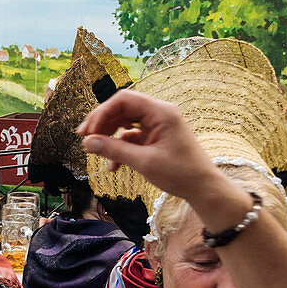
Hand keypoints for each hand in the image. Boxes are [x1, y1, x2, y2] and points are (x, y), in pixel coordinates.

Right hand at [77, 89, 219, 202]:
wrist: (202, 188)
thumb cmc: (180, 174)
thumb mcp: (143, 162)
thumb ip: (114, 150)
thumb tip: (87, 143)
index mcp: (160, 112)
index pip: (123, 100)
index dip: (102, 113)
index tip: (89, 132)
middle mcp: (159, 113)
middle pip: (122, 109)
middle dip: (102, 124)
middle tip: (84, 139)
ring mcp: (158, 125)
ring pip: (124, 123)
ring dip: (109, 137)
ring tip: (95, 152)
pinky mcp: (156, 137)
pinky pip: (132, 137)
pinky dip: (120, 148)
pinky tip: (113, 166)